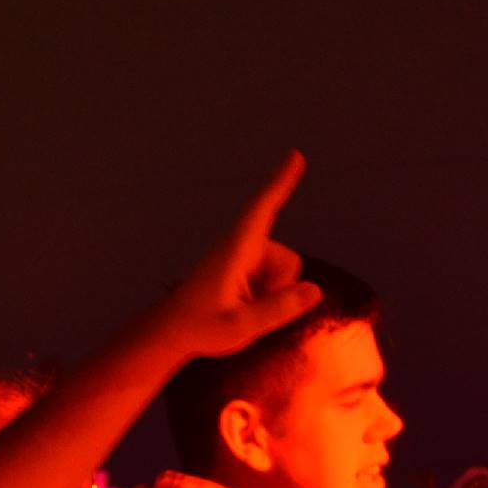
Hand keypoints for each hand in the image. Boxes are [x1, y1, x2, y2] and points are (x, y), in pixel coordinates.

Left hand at [153, 152, 320, 357]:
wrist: (172, 332)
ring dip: (274, 291)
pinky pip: (273, 276)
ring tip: (243, 308)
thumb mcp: (242, 326)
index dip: (281, 182)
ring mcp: (243, 257)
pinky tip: (244, 306)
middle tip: (248, 309)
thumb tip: (315, 290)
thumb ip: (279, 308)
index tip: (295, 156)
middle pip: (288, 260)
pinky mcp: (242, 267)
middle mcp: (241, 247)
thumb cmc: (201, 327)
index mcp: (236, 250)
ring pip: (284, 270)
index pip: (262, 208)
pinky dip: (268, 292)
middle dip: (283, 285)